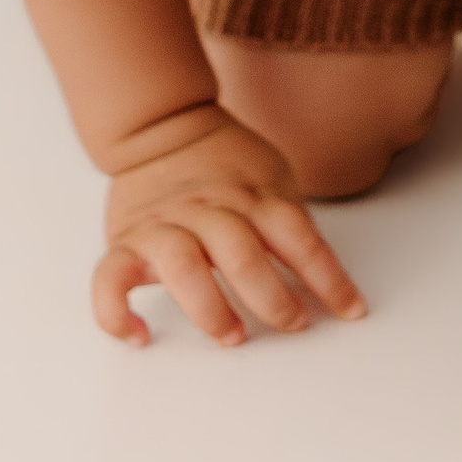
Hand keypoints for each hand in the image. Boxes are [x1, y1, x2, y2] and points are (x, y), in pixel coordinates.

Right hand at [94, 102, 368, 349]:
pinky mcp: (126, 242)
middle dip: (270, 295)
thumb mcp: (271, 177)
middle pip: (241, 252)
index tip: (351, 311)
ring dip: (208, 306)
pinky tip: (139, 335)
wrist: (162, 125)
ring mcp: (164, 225)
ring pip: (181, 266)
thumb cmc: (226, 164)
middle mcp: (209, 209)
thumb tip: (330, 283)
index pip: (298, 236)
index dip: (328, 277)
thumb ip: (291, 223)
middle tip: (291, 324)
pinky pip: (110, 279)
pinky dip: (117, 313)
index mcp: (252, 195)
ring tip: (231, 335)